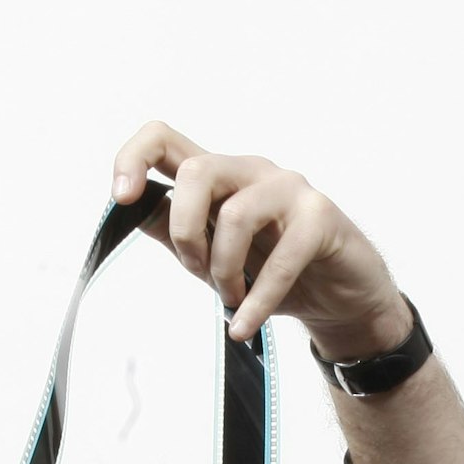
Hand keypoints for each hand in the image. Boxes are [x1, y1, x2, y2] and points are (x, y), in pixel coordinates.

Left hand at [111, 120, 409, 354]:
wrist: (341, 300)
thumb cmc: (275, 274)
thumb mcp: (213, 257)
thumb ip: (175, 231)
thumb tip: (132, 212)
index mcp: (219, 176)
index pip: (164, 139)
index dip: (133, 159)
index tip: (122, 198)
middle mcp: (251, 171)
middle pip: (197, 172)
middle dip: (186, 233)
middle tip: (199, 272)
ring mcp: (289, 189)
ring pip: (236, 214)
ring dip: (225, 271)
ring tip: (232, 301)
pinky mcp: (321, 217)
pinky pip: (281, 257)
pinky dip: (258, 300)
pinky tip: (245, 324)